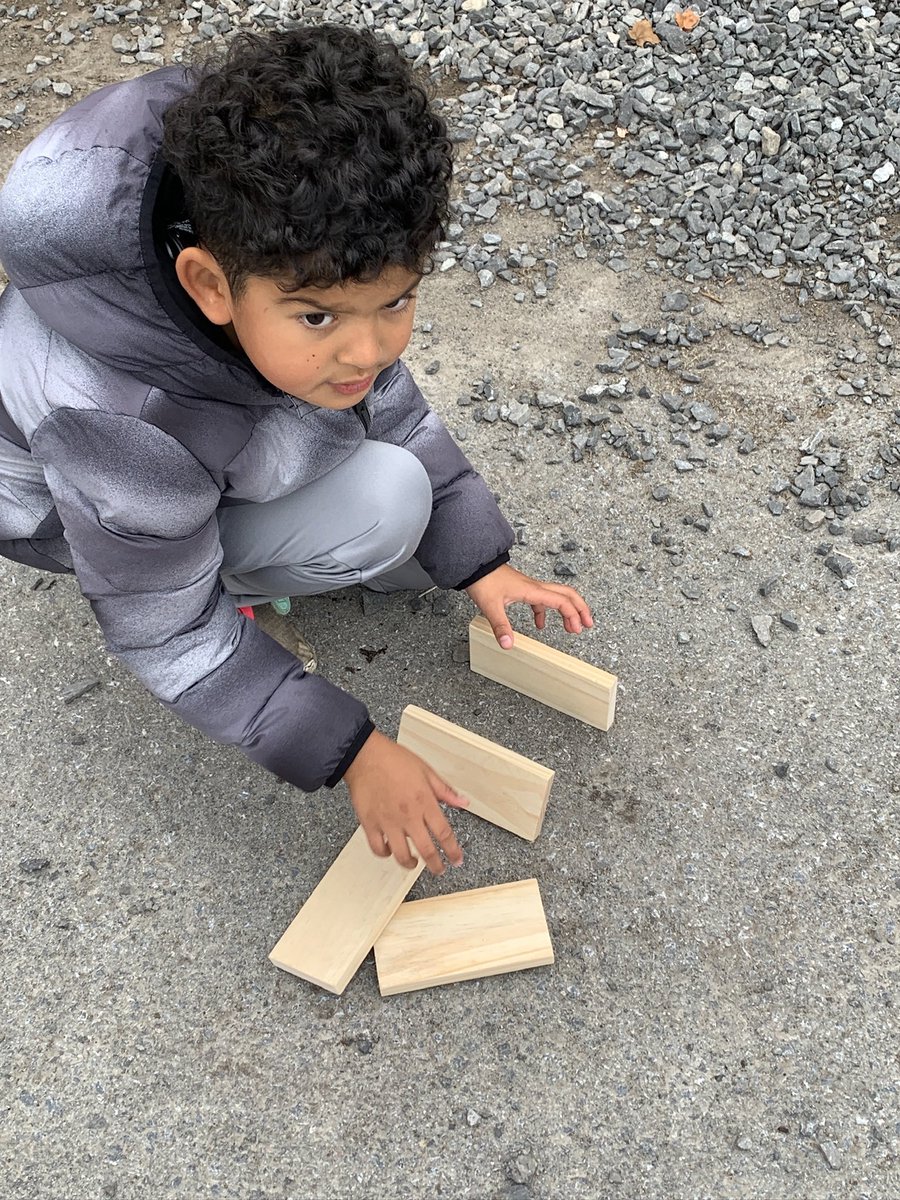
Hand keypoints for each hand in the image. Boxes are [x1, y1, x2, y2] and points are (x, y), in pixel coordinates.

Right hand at [342, 730, 468, 873]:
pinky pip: (378, 848)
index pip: (444, 833)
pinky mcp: (370, 824)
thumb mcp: (426, 771)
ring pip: (401, 855)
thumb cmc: (394, 759)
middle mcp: (408, 815)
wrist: (365, 756)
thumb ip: (445, 791)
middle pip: (426, 850)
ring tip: (414, 862)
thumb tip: (463, 802)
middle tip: (439, 869)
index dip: (453, 851)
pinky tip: (390, 850)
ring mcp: (388, 822)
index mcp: (424, 802)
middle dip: (436, 865)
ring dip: (410, 863)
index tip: (456, 859)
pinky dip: (385, 854)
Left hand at [465, 563, 592, 648]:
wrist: (475, 565)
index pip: (561, 601)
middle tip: (588, 624)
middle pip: (567, 594)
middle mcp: (535, 587)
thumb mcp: (491, 606)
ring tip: (571, 627)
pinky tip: (540, 624)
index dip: (573, 615)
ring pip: (556, 596)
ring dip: (567, 611)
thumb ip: (501, 626)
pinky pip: (541, 600)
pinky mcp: (523, 589)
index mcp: (532, 590)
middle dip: (580, 608)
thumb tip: (508, 644)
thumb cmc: (483, 580)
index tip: (577, 629)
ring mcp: (529, 587)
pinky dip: (545, 613)